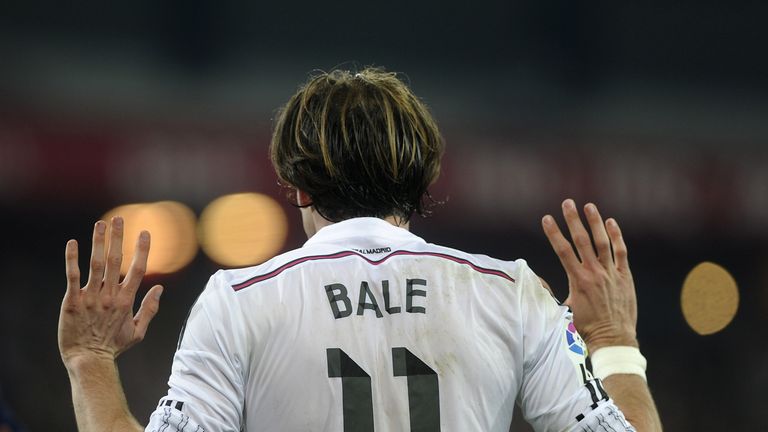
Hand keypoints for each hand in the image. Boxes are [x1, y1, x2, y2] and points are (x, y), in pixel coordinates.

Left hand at [58, 217, 163, 368]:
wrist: (88, 360)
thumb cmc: (113, 347)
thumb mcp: (138, 332)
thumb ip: (149, 309)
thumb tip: (160, 289)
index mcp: (126, 301)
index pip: (137, 270)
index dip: (142, 250)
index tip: (145, 232)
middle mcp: (109, 296)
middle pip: (116, 261)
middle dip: (118, 238)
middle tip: (119, 219)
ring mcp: (91, 297)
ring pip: (96, 264)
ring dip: (98, 242)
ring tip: (100, 224)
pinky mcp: (72, 301)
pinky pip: (72, 276)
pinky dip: (72, 259)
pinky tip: (72, 243)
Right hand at [541, 199, 637, 352]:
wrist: (613, 339)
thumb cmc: (587, 327)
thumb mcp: (567, 309)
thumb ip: (558, 292)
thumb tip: (542, 285)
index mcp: (578, 280)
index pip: (563, 250)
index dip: (553, 233)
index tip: (546, 218)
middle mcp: (594, 273)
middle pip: (582, 240)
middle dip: (573, 220)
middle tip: (567, 203)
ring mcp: (611, 273)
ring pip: (602, 242)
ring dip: (595, 222)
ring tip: (589, 206)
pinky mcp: (624, 276)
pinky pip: (620, 252)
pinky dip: (616, 236)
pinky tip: (610, 223)